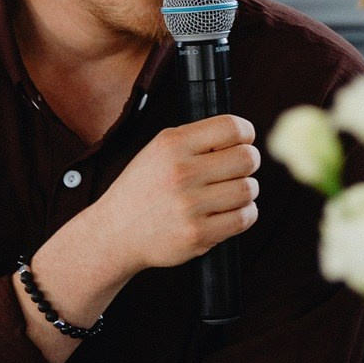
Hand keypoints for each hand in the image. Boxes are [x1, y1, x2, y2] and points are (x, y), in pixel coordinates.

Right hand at [83, 113, 261, 275]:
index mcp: (173, 145)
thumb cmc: (144, 189)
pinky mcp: (197, 234)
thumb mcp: (159, 151)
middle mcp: (181, 173)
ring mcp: (189, 206)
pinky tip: (227, 212)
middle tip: (235, 171)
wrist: (114, 233)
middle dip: (247, 164)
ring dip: (244, 191)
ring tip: (226, 194)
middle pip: (248, 158)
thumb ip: (198, 139)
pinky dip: (244, 214)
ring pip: (249, 189)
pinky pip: (244, 218)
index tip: (243, 142)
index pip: (232, 128)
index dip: (246, 134)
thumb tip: (244, 136)